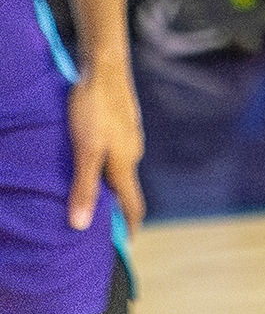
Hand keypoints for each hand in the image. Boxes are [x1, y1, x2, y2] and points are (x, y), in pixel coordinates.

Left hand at [68, 61, 143, 231]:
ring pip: (120, 169)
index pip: (133, 204)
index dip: (130, 227)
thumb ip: (83, 187)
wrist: (104, 67)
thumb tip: (81, 226)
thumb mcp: (84, 150)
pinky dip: (106, 166)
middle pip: (126, 188)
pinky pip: (116, 154)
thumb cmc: (93, 109)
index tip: (126, 247)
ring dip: (108, 185)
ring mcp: (129, 136)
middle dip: (115, 207)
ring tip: (89, 193)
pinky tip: (90, 160)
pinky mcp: (122, 124)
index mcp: (125, 164)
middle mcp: (132, 153)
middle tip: (98, 222)